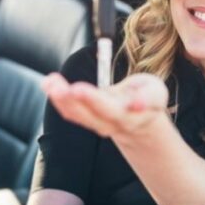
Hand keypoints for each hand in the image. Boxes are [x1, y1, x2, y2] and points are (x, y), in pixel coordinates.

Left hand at [42, 72, 169, 140]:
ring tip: (51, 80)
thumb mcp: (155, 92)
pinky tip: (49, 82)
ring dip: (62, 98)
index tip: (105, 96)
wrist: (138, 124)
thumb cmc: (147, 99)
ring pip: (78, 114)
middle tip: (69, 88)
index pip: (119, 110)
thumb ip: (148, 96)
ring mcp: (97, 124)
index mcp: (132, 114)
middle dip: (82, 101)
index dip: (108, 102)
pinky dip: (57, 97)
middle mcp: (114, 123)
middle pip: (95, 114)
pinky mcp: (85, 120)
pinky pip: (69, 111)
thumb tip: (136, 103)